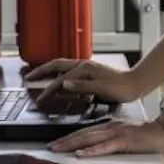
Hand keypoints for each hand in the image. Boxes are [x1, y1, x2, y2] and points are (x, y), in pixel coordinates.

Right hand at [24, 59, 141, 107]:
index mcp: (84, 68)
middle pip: (57, 66)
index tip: (39, 98)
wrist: (135, 84)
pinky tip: (58, 85)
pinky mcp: (89, 74)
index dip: (48, 88)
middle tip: (28, 78)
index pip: (60, 78)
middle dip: (42, 71)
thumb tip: (63, 84)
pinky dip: (59, 78)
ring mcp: (86, 69)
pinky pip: (69, 74)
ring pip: (62, 69)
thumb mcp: (101, 88)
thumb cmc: (120, 87)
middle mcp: (83, 65)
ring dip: (49, 73)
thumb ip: (81, 86)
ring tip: (38, 79)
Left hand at [48, 119, 163, 156]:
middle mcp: (110, 127)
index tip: (56, 142)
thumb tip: (98, 143)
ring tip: (59, 148)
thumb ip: (112, 137)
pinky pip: (106, 147)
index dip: (69, 137)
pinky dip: (93, 150)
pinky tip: (83, 153)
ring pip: (90, 139)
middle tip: (50, 146)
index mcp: (109, 126)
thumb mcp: (125, 134)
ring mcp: (116, 133)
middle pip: (83, 134)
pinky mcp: (125, 141)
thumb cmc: (146, 134)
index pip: (85, 132)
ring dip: (72, 144)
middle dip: (65, 141)